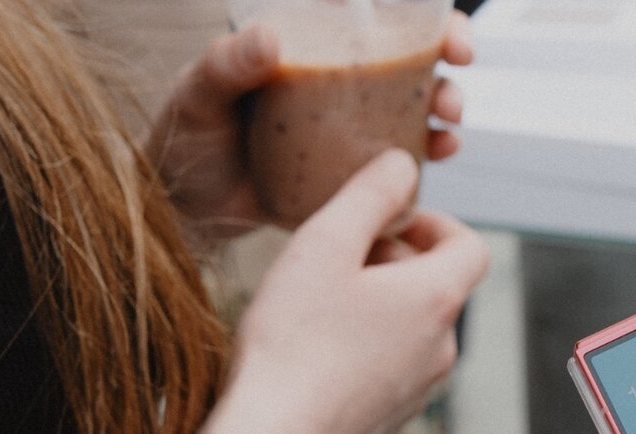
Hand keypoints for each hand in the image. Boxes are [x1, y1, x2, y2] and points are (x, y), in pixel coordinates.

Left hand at [146, 12, 473, 238]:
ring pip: (412, 117)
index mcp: (308, 50)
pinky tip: (434, 165)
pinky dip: (424, 165)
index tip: (450, 40)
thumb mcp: (197, 96)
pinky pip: (397, 167)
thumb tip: (271, 37)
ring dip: (443, 122)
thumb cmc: (183, 141)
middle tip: (452, 101)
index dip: (428, 26)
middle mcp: (336, 85)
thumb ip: (227, 65)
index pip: (375, 24)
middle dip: (447, 80)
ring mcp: (348, 132)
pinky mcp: (350, 176)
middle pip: (409, 70)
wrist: (183, 208)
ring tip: (449, 135)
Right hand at [225, 149, 487, 433]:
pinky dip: (368, 347)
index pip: (471, 245)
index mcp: (437, 298)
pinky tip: (316, 351)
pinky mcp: (396, 418)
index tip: (389, 223)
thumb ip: (370, 194)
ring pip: (415, 328)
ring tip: (321, 304)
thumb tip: (403, 164)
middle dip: (397, 262)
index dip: (434, 224)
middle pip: (440, 285)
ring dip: (380, 305)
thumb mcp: (324, 245)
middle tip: (339, 258)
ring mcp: (423, 388)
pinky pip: (394, 366)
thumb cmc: (292, 342)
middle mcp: (443, 346)